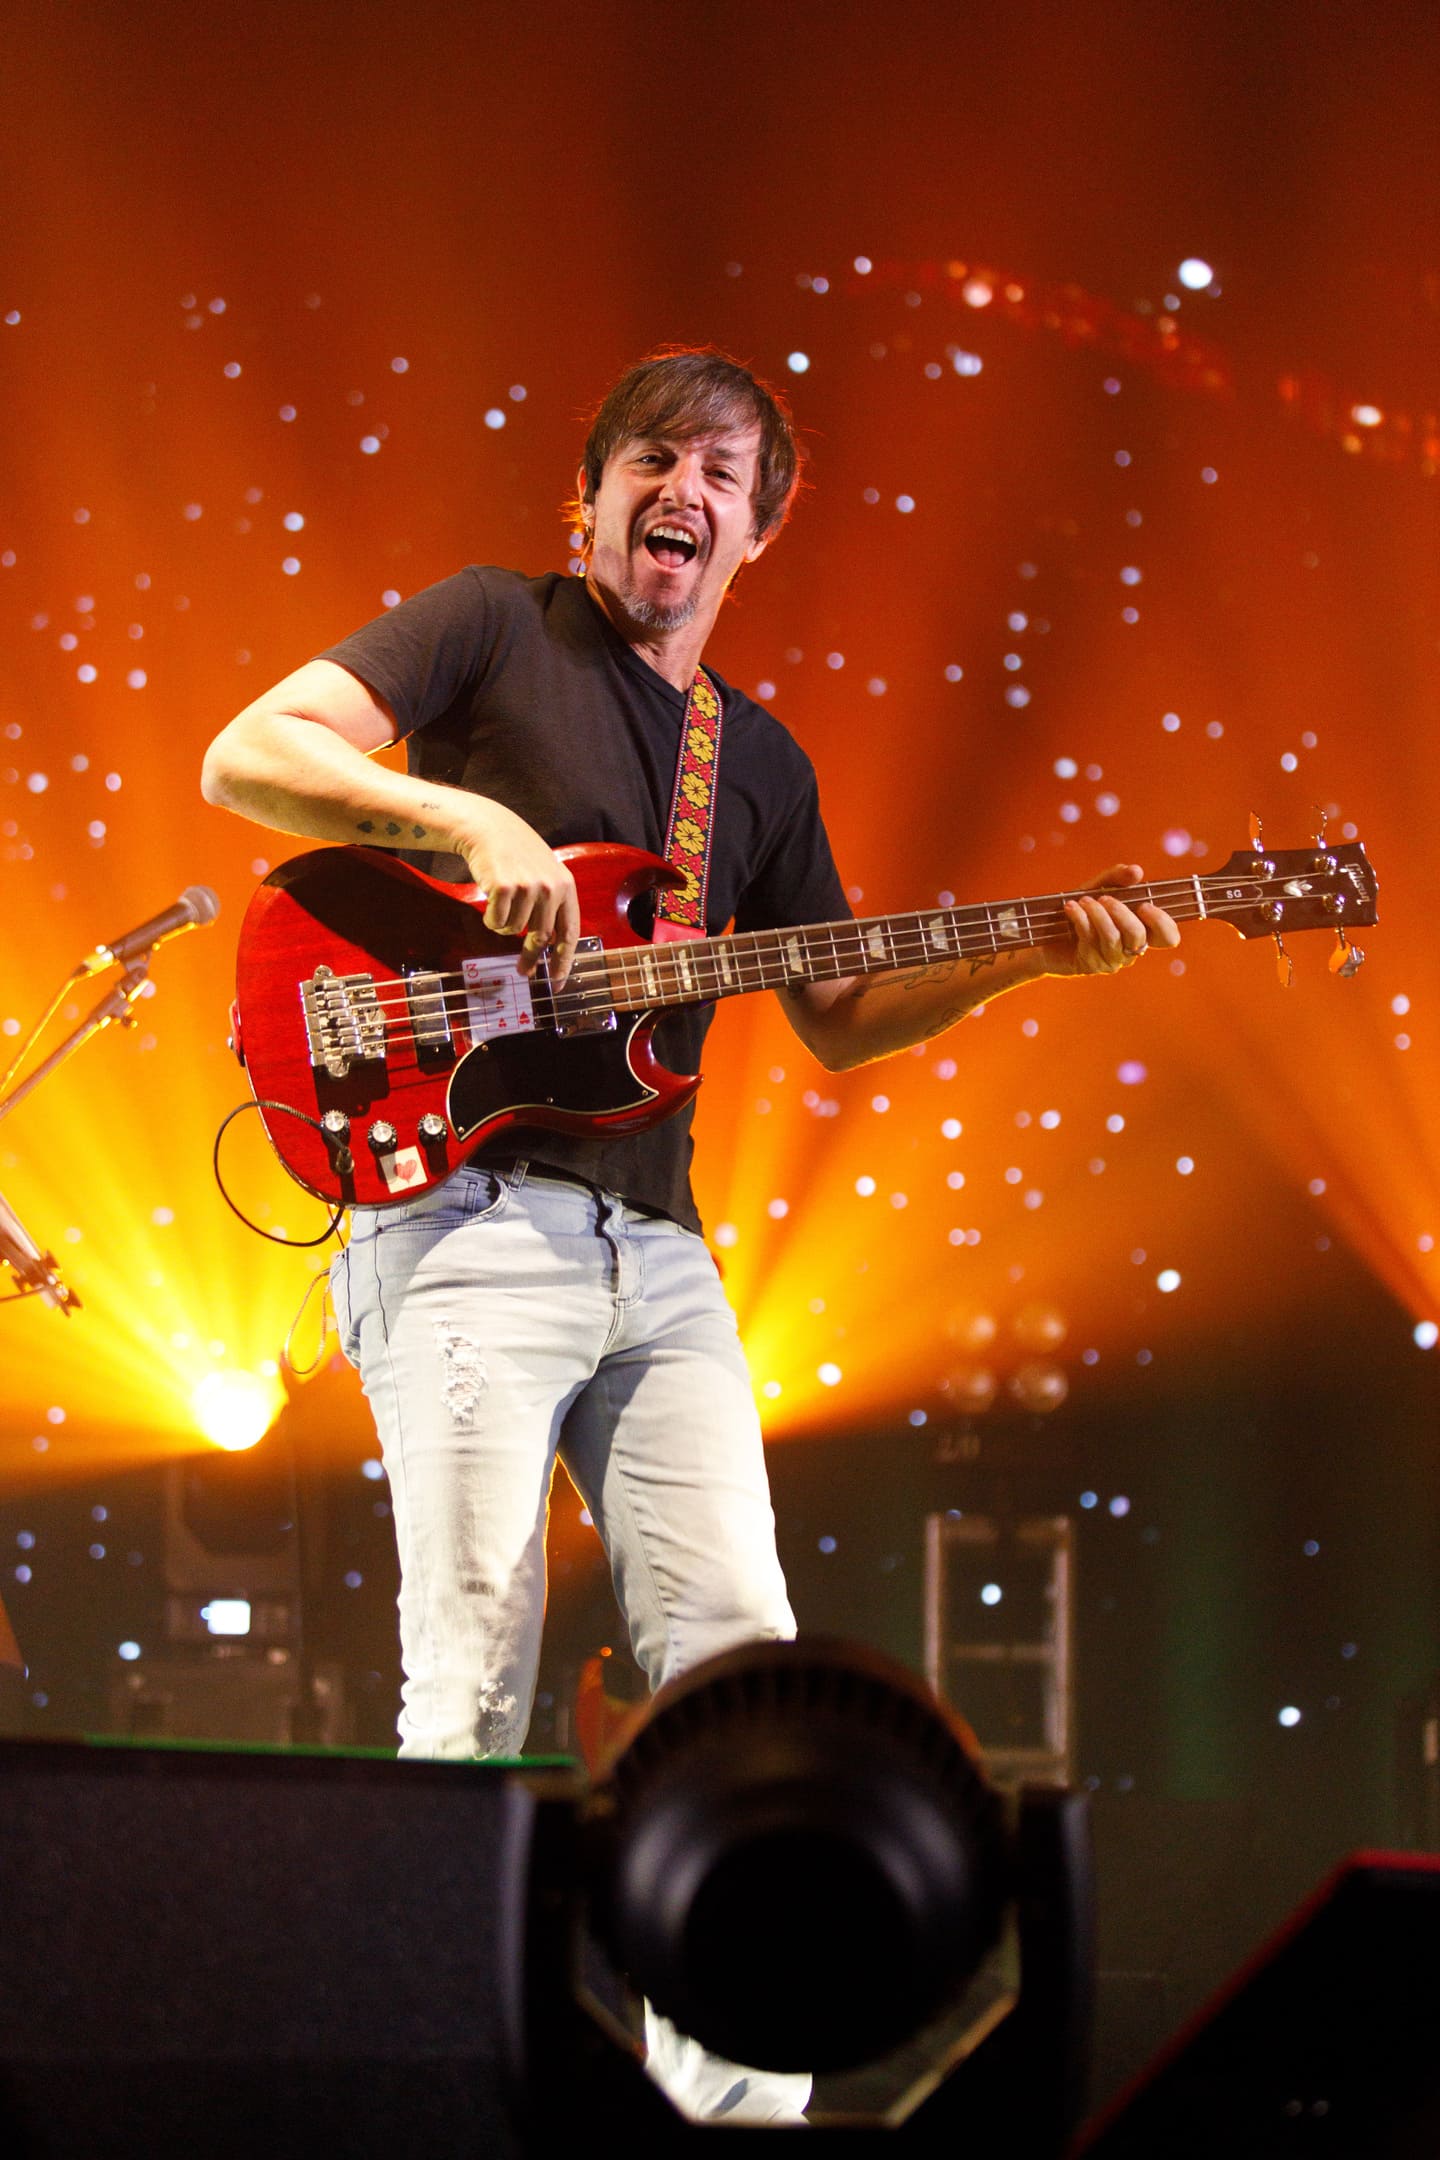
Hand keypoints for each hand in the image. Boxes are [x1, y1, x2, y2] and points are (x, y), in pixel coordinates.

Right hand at [458, 800, 580, 984]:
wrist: (489, 829)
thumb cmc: (517, 856)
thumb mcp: (545, 876)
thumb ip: (550, 909)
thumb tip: (547, 949)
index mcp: (566, 886)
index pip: (569, 932)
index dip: (564, 961)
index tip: (558, 982)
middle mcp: (551, 888)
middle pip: (541, 938)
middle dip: (530, 958)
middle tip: (524, 971)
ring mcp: (528, 887)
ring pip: (514, 931)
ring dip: (504, 924)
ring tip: (502, 902)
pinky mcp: (504, 888)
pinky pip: (496, 922)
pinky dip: (491, 918)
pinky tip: (491, 897)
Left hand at [1046, 863, 1179, 977]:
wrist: (1044, 932)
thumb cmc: (1080, 909)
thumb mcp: (1098, 888)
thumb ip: (1117, 878)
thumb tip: (1137, 871)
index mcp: (1141, 931)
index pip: (1168, 937)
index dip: (1162, 923)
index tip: (1145, 905)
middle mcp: (1130, 950)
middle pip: (1138, 936)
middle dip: (1121, 912)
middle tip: (1103, 898)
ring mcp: (1110, 960)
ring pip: (1113, 938)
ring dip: (1097, 914)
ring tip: (1083, 901)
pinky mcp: (1090, 964)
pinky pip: (1090, 940)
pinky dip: (1080, 919)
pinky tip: (1070, 908)